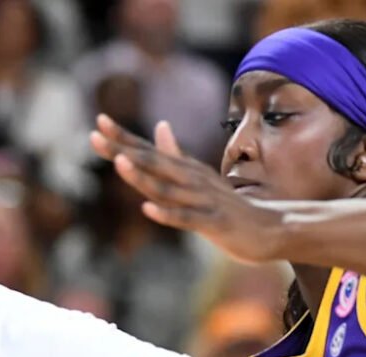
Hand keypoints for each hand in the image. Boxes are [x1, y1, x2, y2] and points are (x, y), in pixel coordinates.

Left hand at [90, 115, 286, 263]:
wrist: (270, 228)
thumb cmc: (226, 205)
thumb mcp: (199, 178)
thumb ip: (175, 155)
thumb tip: (160, 125)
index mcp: (185, 170)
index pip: (148, 150)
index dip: (123, 138)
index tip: (98, 121)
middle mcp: (192, 179)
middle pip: (152, 162)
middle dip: (123, 150)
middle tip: (95, 135)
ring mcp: (203, 200)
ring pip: (168, 188)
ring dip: (142, 176)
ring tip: (118, 163)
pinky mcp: (213, 222)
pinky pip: (187, 218)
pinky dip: (167, 213)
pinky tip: (147, 209)